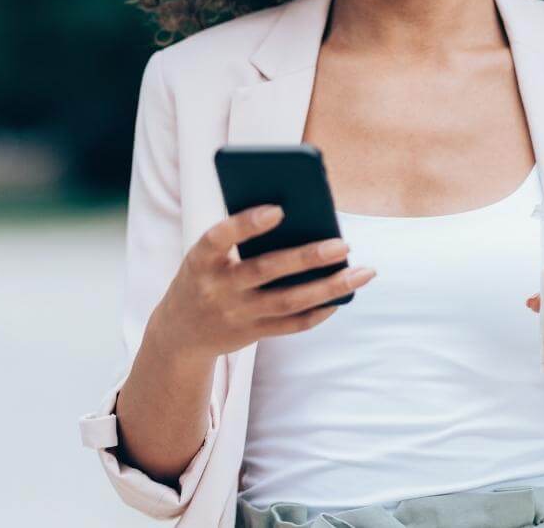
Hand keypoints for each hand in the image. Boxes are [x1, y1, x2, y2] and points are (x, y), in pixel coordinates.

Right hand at [154, 204, 375, 360]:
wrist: (179, 331)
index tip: (279, 208)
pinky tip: (342, 296)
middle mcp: (216, 289)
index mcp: (200, 259)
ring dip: (329, 287)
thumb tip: (299, 217)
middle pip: (266, 271)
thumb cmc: (204, 274)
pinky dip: (319, 311)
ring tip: (363, 272)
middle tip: (344, 243)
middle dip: (307, 258)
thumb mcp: (207, 255)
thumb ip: (240, 237)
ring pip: (288, 302)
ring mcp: (235, 315)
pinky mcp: (251, 335)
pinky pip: (291, 325)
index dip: (247, 224)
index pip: (219, 237)